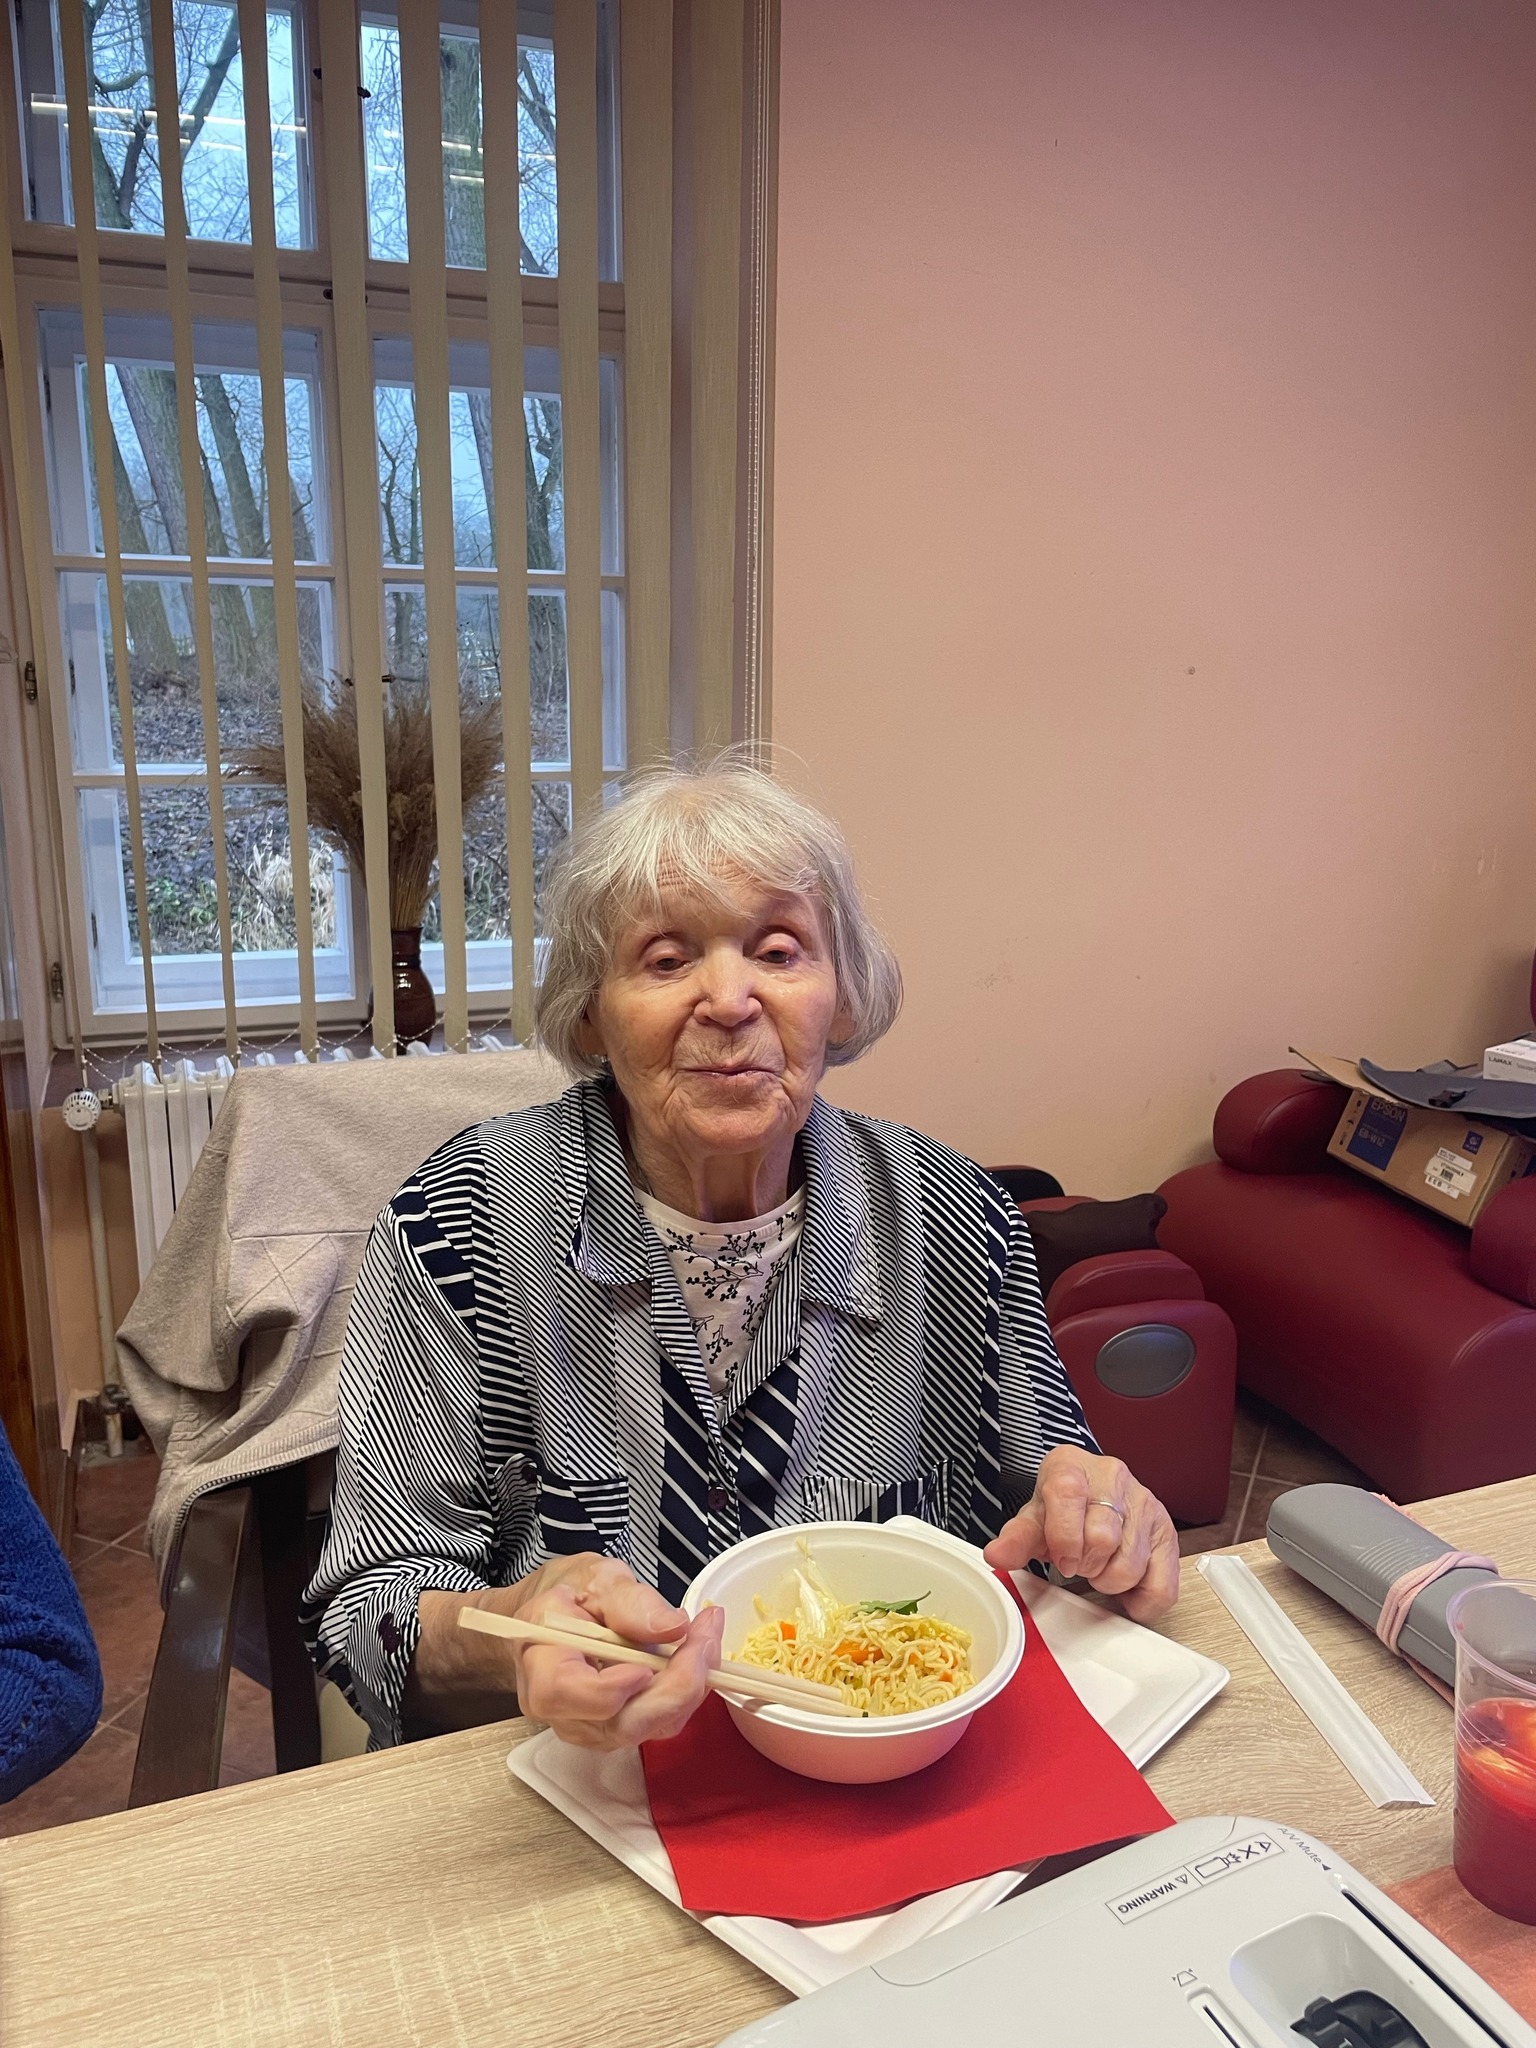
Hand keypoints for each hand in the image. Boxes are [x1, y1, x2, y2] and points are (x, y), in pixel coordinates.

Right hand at [472, 1553, 722, 1749]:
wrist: (562, 1614)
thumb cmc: (573, 1593)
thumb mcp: (599, 1579)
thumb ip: (630, 1603)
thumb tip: (672, 1627)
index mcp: (540, 1665)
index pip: (565, 1693)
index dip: (610, 1688)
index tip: (647, 1665)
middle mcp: (563, 1710)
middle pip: (620, 1724)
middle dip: (674, 1687)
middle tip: (704, 1637)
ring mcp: (592, 1726)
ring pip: (649, 1727)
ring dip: (688, 1686)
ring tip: (706, 1634)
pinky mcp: (620, 1728)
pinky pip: (659, 1722)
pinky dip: (686, 1689)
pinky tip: (697, 1652)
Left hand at [983, 1446, 1179, 1622]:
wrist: (1089, 1492)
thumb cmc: (1061, 1506)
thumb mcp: (1033, 1518)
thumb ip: (1016, 1538)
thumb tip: (997, 1555)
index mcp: (1072, 1466)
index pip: (1068, 1494)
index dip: (1063, 1538)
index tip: (1061, 1560)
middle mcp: (1113, 1477)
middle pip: (1103, 1537)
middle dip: (1085, 1565)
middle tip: (1078, 1564)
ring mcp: (1144, 1502)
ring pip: (1131, 1564)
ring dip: (1109, 1580)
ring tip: (1099, 1567)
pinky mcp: (1167, 1531)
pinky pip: (1161, 1584)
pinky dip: (1141, 1599)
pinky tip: (1126, 1587)